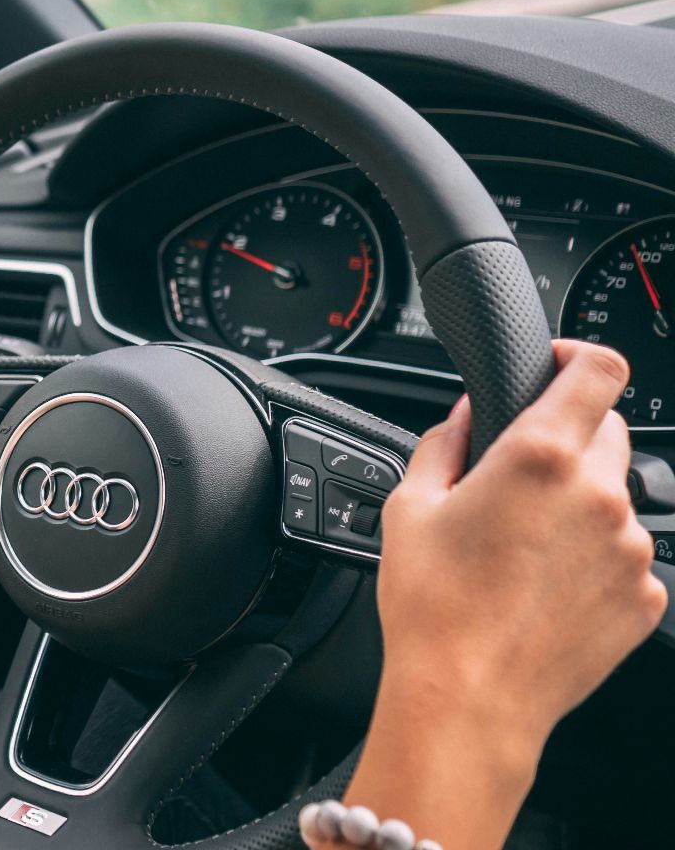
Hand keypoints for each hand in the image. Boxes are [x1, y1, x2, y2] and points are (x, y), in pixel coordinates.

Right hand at [335, 340, 664, 848]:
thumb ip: (445, 443)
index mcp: (540, 457)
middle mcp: (599, 495)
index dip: (579, 356)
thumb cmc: (432, 608)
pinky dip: (593, 558)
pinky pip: (625, 555)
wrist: (469, 699)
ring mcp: (630, 549)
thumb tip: (468, 415)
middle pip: (609, 429)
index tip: (558, 366)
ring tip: (523, 548)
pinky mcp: (645, 596)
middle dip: (568, 436)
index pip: (600, 369)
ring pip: (615, 496)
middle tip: (518, 475)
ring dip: (579, 503)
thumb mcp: (409, 507)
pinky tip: (544, 586)